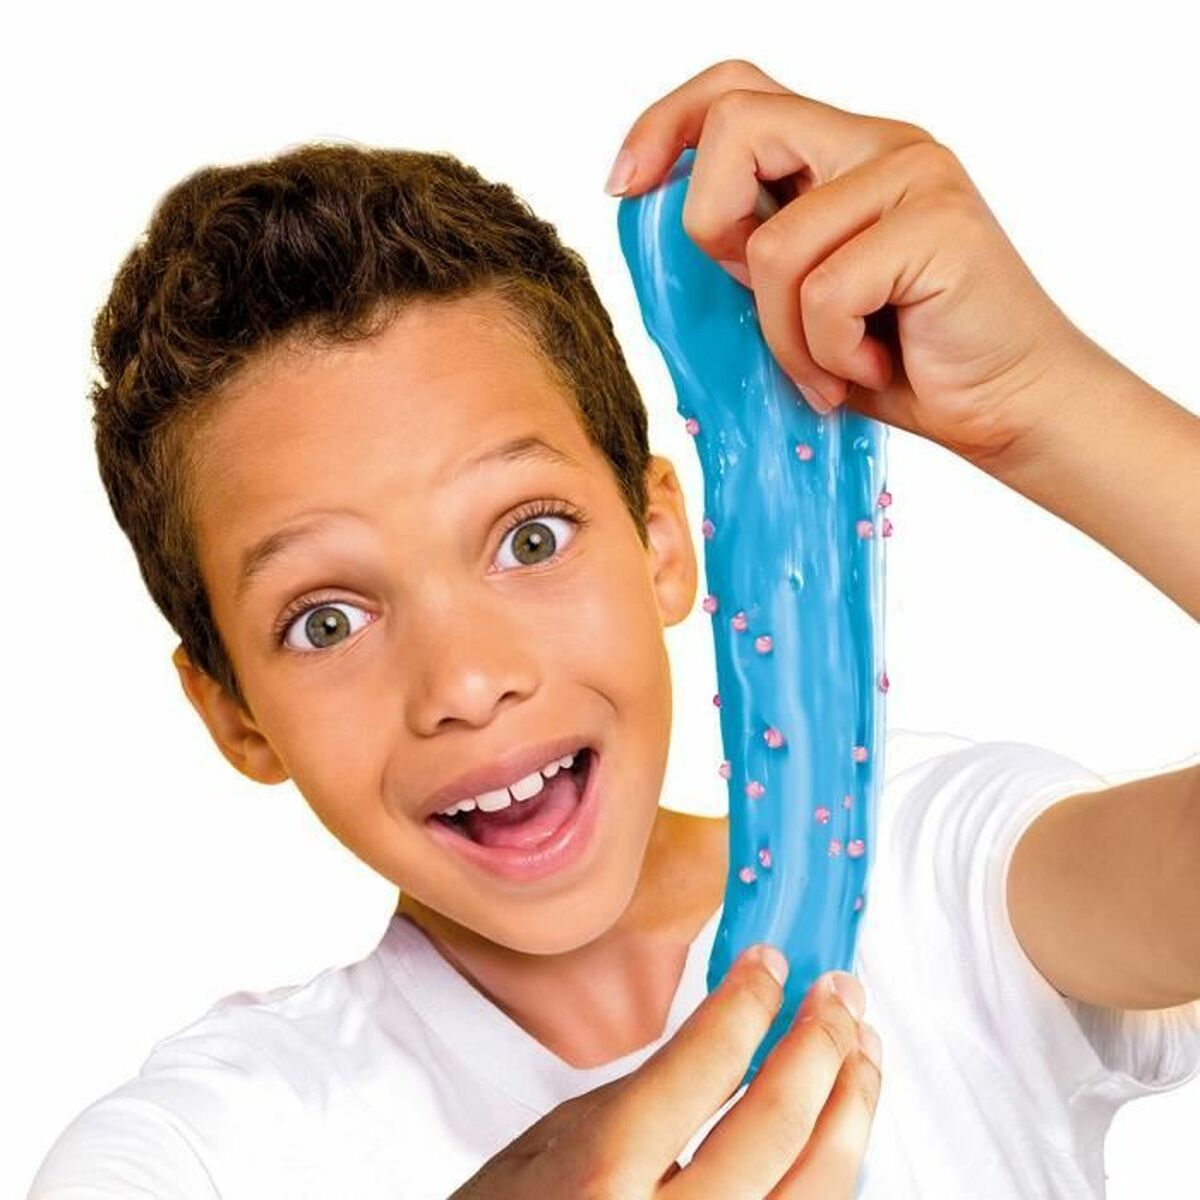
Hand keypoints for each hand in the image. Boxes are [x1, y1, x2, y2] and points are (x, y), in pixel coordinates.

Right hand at [449, 946, 881, 1198]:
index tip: (771, 963)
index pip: (705, 1062)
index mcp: (605, 1173)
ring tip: (862, 1051)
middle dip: (822, 1043)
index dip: (751, 1000)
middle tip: (839, 994)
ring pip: (823, 1187)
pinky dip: (837, 1168)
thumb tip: (742, 1032)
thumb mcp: (565, 1132)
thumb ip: (655, 1090)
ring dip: (853, 1106)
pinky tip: (840, 1126)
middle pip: (778, 1124)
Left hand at [606, 58, 1094, 468]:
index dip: (665, 124)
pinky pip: (825, 293)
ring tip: (836, 363)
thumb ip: (751, 256)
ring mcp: (914, 176)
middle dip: (714, 229)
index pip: (736, 90)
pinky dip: (830, 352)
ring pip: (774, 244)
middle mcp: (880, 144)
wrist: (1008, 407)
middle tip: (756, 296)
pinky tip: (872, 366)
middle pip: (738, 124)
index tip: (624, 187)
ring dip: (786, 334)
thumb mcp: (800, 305)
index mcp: (844, 153)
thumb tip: (659, 231)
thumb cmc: (904, 362)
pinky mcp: (940, 224)